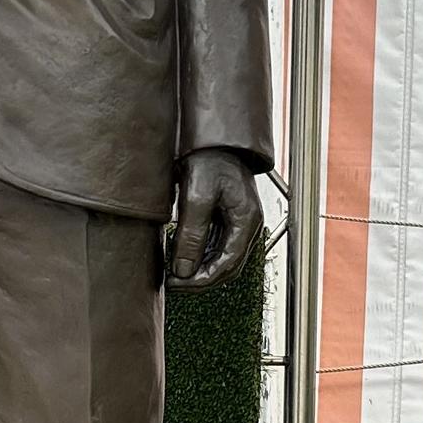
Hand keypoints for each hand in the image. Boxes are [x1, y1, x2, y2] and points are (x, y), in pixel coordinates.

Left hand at [169, 150, 263, 289]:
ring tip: (175, 273)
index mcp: (247, 220)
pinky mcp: (227, 217)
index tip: (178, 284)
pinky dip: (200, 255)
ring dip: (200, 269)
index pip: (228, 264)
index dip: (202, 280)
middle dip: (201, 279)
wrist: (212, 138)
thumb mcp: (196, 197)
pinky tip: (182, 257)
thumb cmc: (208, 159)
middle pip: (228, 266)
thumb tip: (183, 269)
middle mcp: (248, 224)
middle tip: (174, 284)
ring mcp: (239, 221)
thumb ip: (191, 235)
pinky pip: (216, 245)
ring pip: (222, 258)